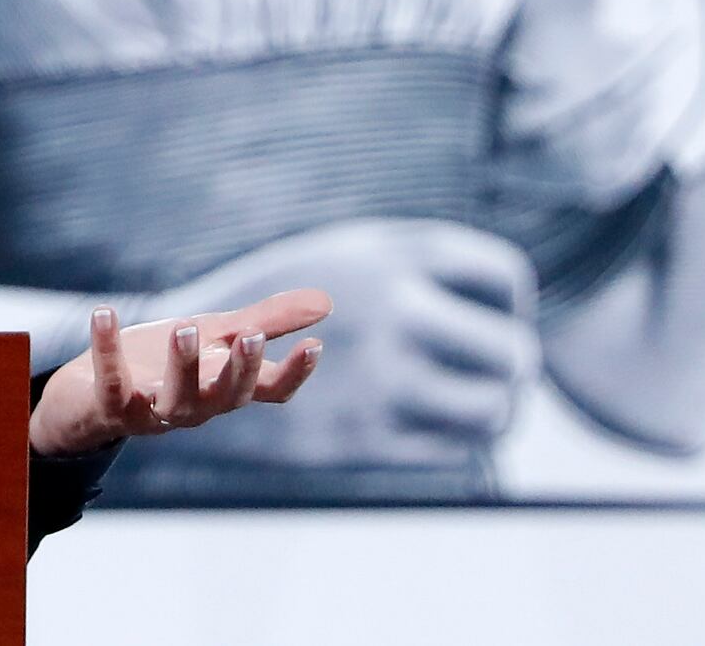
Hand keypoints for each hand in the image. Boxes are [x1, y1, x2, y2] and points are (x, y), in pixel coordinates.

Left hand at [27, 288, 324, 455]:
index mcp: (223, 388)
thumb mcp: (214, 335)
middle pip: (226, 397)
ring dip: (183, 366)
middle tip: (250, 336)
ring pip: (175, 400)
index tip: (315, 345)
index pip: (269, 391)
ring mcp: (152, 411)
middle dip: (239, 369)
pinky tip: (104, 312)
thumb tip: (327, 302)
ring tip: (185, 328)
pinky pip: (111, 382)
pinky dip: (107, 349)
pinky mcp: (109, 406)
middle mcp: (195, 406)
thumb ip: (264, 321)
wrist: (89, 395)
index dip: (293, 374)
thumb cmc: (161, 364)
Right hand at [104, 219, 536, 467]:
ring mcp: (381, 379)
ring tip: (487, 402)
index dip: (516, 301)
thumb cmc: (279, 294)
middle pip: (511, 352)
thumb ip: (416, 266)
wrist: (189, 355)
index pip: (504, 276)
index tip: (503, 314)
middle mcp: (392, 312)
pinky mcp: (363, 439)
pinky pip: (451, 449)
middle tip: (508, 371)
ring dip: (497, 410)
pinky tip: (444, 426)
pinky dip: (458, 440)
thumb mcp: (339, 254)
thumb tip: (510, 297)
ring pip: (490, 411)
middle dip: (515, 366)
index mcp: (389, 255)